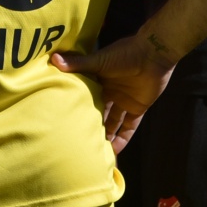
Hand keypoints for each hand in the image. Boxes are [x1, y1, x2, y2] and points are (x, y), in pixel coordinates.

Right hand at [51, 33, 176, 153]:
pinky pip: (129, 127)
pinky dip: (123, 138)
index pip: (86, 97)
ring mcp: (124, 101)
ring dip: (106, 135)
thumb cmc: (124, 55)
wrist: (153, 54)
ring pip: (113, 123)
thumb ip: (78, 63)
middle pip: (98, 112)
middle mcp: (110, 92)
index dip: (77, 108)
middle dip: (90, 125)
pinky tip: (115, 151)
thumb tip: (53, 59)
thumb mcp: (99, 60)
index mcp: (99, 80)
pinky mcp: (138, 108)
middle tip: (77, 141)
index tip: (64, 122)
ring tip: (92, 151)